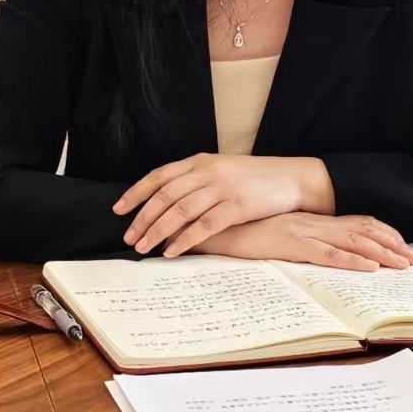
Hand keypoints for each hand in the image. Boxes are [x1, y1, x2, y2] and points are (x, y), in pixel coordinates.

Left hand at [113, 153, 333, 257]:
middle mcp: (208, 171)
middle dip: (143, 218)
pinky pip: (204, 225)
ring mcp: (222, 188)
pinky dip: (185, 240)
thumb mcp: (223, 169)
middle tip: (129, 237)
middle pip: (165, 195)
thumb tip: (166, 203)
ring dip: (157, 231)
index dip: (136, 192)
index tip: (119, 210)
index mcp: (201, 160)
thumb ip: (197, 180)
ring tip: (144, 247)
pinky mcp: (237, 206)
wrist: (293, 178)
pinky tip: (172, 251)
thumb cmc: (256, 178)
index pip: (160, 175)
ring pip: (180, 211)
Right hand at [192, 213, 412, 271]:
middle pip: (362, 231)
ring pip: (352, 242)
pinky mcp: (291, 244)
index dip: (382, 234)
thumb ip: (294, 240)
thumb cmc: (241, 232)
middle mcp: (312, 223)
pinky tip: (369, 268)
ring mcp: (303, 232)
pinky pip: (327, 254)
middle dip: (392, 246)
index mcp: (310, 220)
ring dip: (381, 254)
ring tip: (404, 265)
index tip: (403, 247)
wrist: (214, 224)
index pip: (356, 223)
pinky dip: (351, 260)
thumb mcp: (275, 235)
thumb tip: (313, 253)